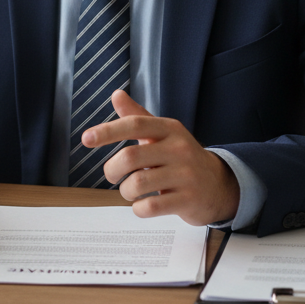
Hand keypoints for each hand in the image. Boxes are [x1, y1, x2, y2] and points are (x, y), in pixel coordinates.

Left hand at [81, 90, 239, 226]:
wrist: (218, 184)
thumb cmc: (180, 157)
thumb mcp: (163, 133)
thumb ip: (137, 116)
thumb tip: (116, 94)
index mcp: (170, 129)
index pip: (135, 124)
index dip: (108, 131)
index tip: (86, 139)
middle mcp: (179, 149)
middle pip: (131, 157)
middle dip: (112, 169)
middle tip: (112, 175)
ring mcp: (186, 175)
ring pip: (138, 184)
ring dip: (125, 191)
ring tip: (130, 191)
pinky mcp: (188, 200)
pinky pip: (151, 207)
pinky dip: (138, 209)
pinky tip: (142, 205)